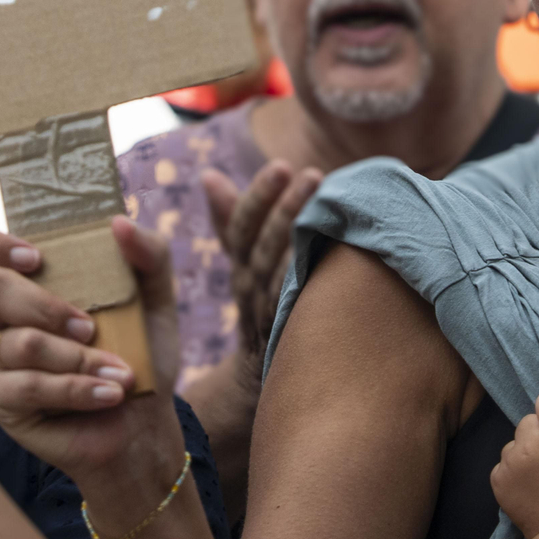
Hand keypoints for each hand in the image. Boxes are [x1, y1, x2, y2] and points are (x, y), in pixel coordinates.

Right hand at [0, 217, 184, 490]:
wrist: (145, 418)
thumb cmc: (141, 352)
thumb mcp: (155, 298)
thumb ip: (148, 254)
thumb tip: (118, 222)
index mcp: (27, 280)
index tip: (36, 257)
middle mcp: (0, 315)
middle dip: (46, 306)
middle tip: (90, 327)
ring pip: (20, 344)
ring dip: (79, 359)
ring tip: (121, 373)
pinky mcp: (1, 400)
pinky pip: (29, 387)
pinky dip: (77, 389)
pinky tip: (110, 393)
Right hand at [205, 160, 321, 367]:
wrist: (258, 373)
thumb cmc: (258, 299)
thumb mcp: (243, 258)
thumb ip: (231, 218)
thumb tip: (209, 175)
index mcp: (240, 264)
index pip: (241, 226)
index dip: (258, 197)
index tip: (281, 166)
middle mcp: (249, 286)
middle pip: (263, 245)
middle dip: (285, 208)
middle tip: (312, 174)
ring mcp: (266, 311)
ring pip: (279, 272)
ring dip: (300, 238)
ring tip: (329, 202)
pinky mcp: (285, 333)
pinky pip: (293, 306)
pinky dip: (305, 281)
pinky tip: (330, 257)